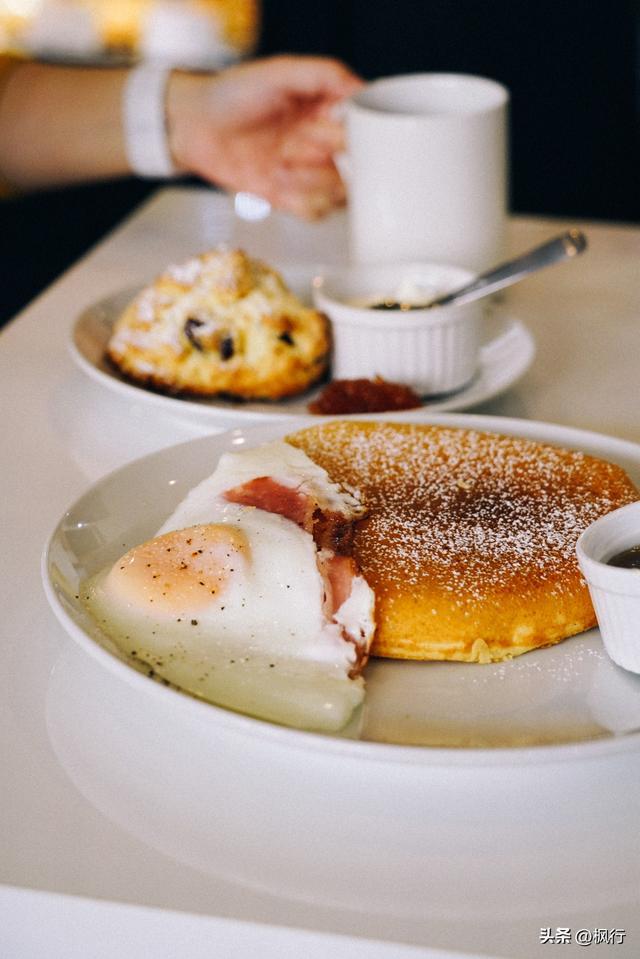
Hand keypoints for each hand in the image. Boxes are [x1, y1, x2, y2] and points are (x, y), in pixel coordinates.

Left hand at [167, 55, 362, 218]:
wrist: (193, 127)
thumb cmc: (232, 93)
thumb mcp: (279, 72)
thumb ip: (324, 75)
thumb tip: (362, 90)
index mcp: (329, 111)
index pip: (366, 129)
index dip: (354, 133)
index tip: (331, 127)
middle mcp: (324, 144)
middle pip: (358, 165)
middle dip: (330, 156)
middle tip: (299, 142)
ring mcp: (310, 174)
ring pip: (342, 194)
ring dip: (317, 183)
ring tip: (282, 163)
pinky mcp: (292, 199)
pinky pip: (318, 213)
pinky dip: (304, 203)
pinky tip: (278, 184)